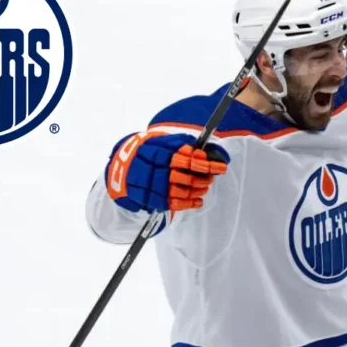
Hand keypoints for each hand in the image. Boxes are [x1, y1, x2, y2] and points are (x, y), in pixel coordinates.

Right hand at [105, 131, 228, 212]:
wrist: (124, 167)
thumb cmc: (150, 152)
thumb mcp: (163, 142)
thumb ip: (182, 144)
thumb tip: (202, 153)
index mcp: (160, 154)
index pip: (188, 161)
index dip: (206, 165)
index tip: (221, 168)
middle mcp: (157, 171)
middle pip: (186, 178)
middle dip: (203, 179)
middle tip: (210, 178)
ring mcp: (155, 187)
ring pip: (182, 192)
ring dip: (198, 191)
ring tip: (205, 188)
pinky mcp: (154, 200)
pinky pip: (175, 205)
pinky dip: (190, 204)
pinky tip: (198, 201)